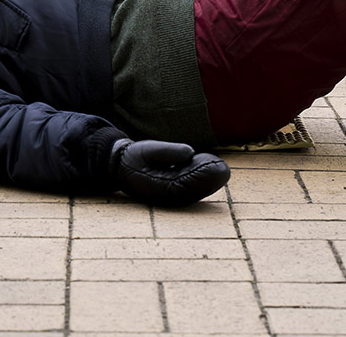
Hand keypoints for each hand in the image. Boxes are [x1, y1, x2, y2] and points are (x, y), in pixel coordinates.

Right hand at [109, 139, 229, 206]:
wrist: (123, 167)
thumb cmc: (135, 157)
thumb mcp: (147, 150)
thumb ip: (167, 151)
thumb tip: (190, 151)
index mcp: (159, 187)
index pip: (186, 183)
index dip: (202, 175)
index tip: (214, 164)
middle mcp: (167, 195)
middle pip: (194, 190)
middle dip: (210, 179)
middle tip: (222, 167)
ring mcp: (172, 196)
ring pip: (196, 191)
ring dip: (209, 180)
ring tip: (218, 165)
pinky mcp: (176, 191)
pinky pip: (194, 189)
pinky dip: (204, 181)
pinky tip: (212, 168)